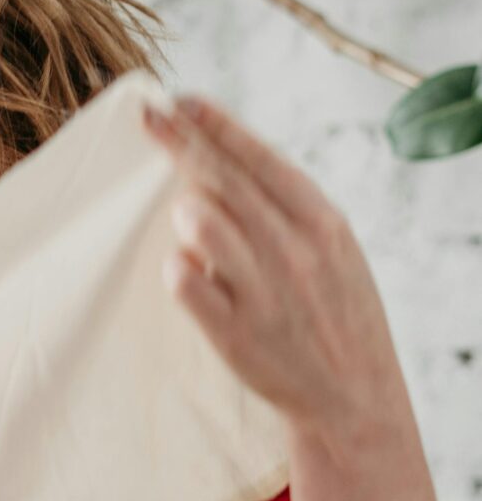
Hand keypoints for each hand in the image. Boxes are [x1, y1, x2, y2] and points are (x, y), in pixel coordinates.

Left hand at [140, 90, 404, 435]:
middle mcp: (294, 251)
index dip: (216, 126)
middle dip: (180, 142)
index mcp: (322, 224)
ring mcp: (264, 291)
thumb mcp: (334, 251)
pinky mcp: (234, 332)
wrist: (353, 398)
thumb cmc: (335, 313)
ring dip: (185, 216)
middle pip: (222, 180)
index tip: (180, 101)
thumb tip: (224, 162)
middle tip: (148, 118)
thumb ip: (286, 209)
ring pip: (198, 222)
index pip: (259, 159)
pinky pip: (182, 280)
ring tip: (195, 229)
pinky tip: (190, 274)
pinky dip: (177, 269)